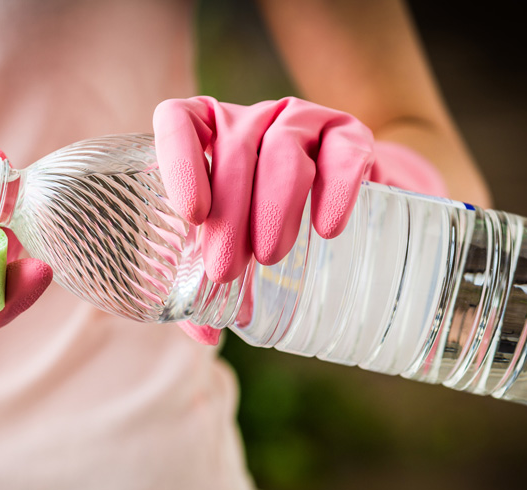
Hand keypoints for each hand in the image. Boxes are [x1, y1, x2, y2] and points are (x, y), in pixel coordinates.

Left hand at [153, 96, 446, 344]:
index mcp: (204, 137)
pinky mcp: (349, 135)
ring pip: (284, 147)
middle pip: (234, 148)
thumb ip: (204, 289)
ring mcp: (301, 122)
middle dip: (229, 213)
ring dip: (275, 203)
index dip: (179, 160)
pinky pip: (343, 151)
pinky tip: (327, 227)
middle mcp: (249, 120)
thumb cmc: (261, 230)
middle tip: (226, 270)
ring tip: (270, 256)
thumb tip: (205, 333)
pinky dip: (337, 187)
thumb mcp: (227, 252)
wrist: (339, 206)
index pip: (178, 123)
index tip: (193, 215)